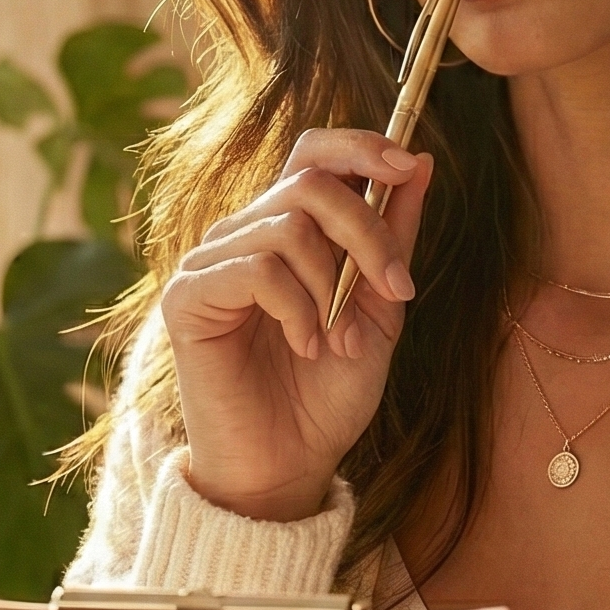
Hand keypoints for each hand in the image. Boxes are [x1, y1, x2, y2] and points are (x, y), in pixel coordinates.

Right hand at [160, 129, 431, 520]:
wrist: (288, 465)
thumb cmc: (327, 393)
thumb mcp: (380, 309)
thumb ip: (394, 238)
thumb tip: (422, 164)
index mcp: (289, 228)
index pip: (314, 150)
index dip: (362, 145)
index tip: (409, 167)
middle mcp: (245, 233)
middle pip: (311, 180)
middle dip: (368, 231)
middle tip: (394, 290)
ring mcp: (211, 262)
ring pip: (289, 226)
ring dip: (333, 288)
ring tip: (336, 342)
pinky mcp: (187, 296)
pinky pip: (256, 268)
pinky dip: (296, 308)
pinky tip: (304, 346)